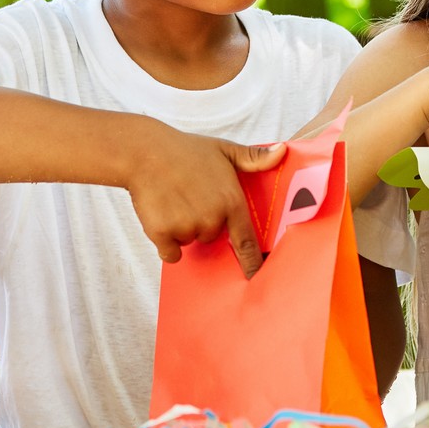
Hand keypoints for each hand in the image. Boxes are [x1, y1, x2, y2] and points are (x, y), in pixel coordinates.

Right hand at [124, 126, 280, 276]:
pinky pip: (170, 251)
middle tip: (192, 197)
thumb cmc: (186, 150)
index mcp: (231, 201)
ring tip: (175, 199)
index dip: (252, 262)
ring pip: (189, 241)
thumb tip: (282, 153)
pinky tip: (161, 215)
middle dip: (203, 222)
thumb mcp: (225, 150)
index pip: (246, 241)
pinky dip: (165, 241)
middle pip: (211, 236)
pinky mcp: (163, 234)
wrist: (145, 152)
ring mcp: (187, 226)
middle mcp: (212, 218)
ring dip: (183, 228)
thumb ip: (254, 157)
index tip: (256, 277)